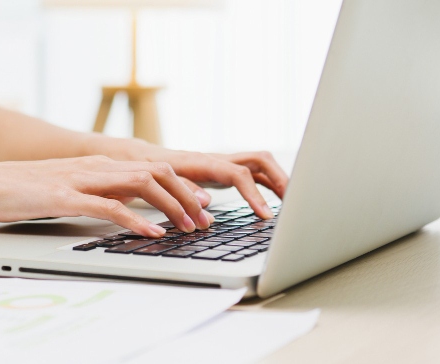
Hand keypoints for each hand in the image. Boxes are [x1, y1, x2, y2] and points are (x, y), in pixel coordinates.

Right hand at [0, 156, 211, 237]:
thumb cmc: (19, 190)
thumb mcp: (68, 189)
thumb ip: (98, 194)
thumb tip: (126, 209)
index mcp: (99, 165)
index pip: (154, 169)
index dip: (184, 187)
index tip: (204, 206)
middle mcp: (96, 167)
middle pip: (158, 173)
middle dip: (188, 196)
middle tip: (205, 221)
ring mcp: (81, 180)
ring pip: (142, 183)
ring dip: (171, 206)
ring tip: (186, 227)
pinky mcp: (64, 197)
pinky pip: (109, 206)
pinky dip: (136, 220)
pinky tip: (150, 234)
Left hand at [139, 149, 289, 219]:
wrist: (146, 158)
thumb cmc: (152, 169)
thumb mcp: (161, 181)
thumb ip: (184, 190)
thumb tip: (205, 203)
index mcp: (205, 162)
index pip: (239, 174)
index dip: (255, 194)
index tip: (266, 215)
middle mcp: (219, 160)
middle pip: (260, 160)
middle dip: (280, 179)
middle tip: (293, 203)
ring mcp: (225, 164)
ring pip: (261, 165)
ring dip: (279, 180)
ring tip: (293, 203)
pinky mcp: (225, 170)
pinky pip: (254, 174)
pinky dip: (268, 185)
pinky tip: (276, 200)